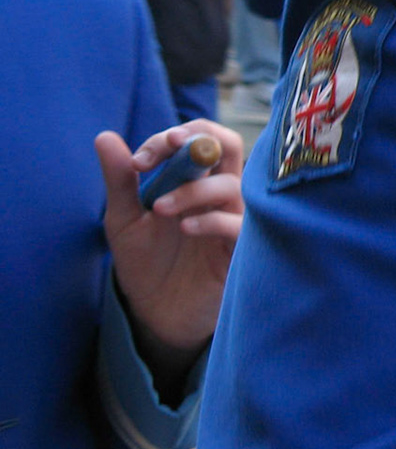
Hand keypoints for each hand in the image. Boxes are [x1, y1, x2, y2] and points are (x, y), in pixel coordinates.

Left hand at [98, 121, 244, 374]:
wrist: (155, 312)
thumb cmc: (146, 261)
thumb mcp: (124, 218)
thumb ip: (119, 180)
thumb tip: (104, 136)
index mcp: (195, 180)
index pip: (196, 138)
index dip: (170, 139)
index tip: (138, 161)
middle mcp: (218, 192)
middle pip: (229, 144)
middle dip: (199, 138)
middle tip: (171, 146)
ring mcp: (232, 218)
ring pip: (230, 184)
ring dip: (193, 189)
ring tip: (159, 208)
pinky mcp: (238, 249)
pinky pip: (237, 224)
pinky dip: (211, 221)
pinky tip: (185, 228)